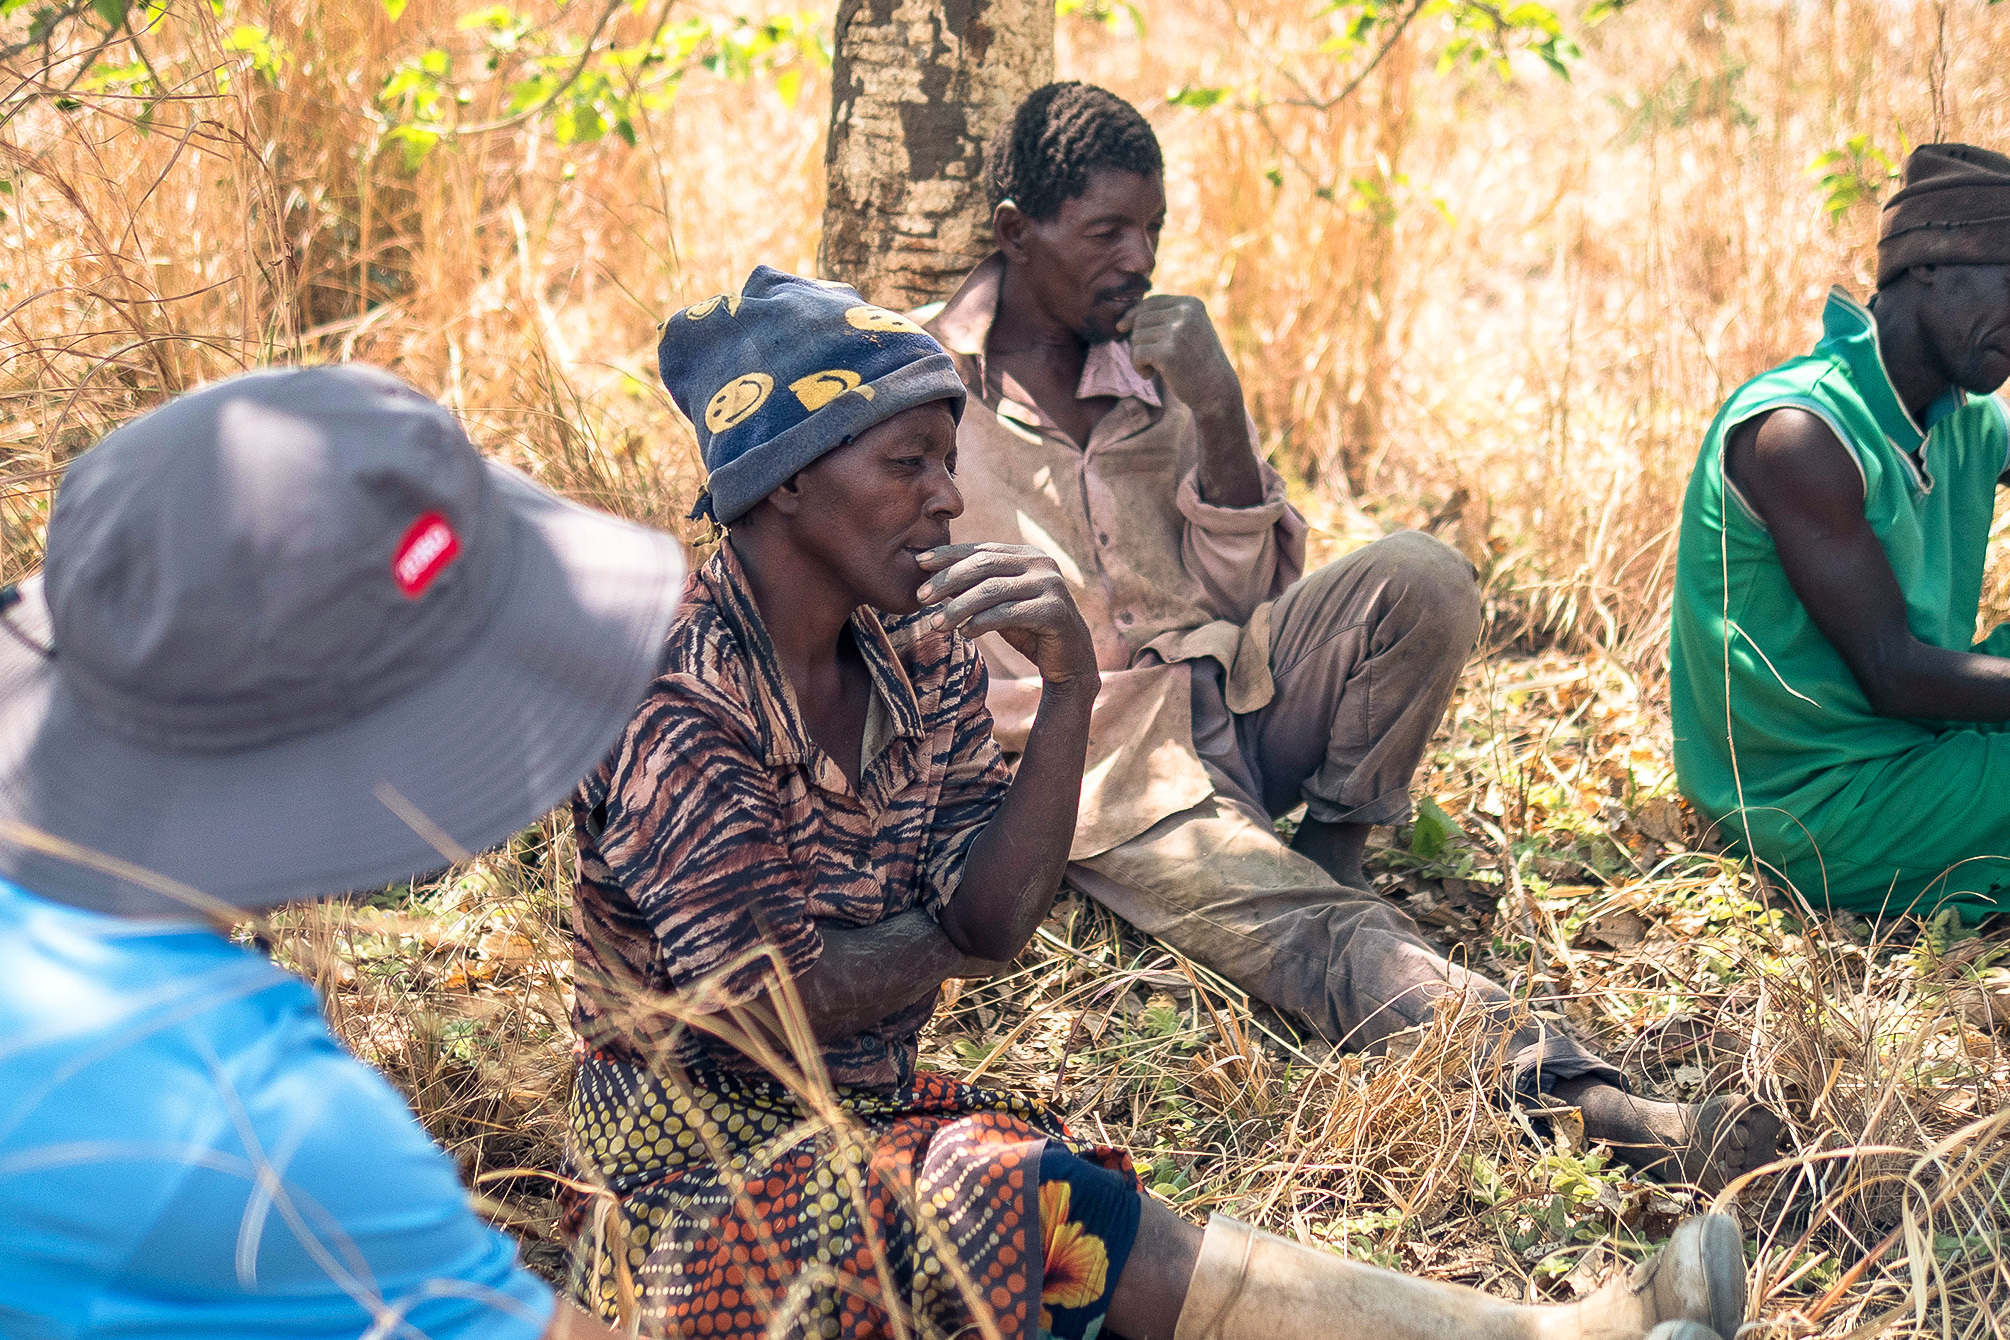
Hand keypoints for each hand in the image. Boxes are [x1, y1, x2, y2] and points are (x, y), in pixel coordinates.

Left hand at [915, 543, 1098, 687]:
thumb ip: (977, 588)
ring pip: (992, 590)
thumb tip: (933, 579)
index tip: (919, 562)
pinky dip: (981, 622)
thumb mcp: (1000, 604)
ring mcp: (1050, 585)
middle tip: (920, 597)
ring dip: (958, 607)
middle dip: (947, 579)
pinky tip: (964, 632)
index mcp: (1028, 555)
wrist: (1070, 661)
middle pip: (984, 565)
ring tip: (936, 623)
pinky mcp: (1053, 611)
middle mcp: (1041, 563)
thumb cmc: (1030, 629)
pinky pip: (1008, 613)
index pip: (981, 549)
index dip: (948, 554)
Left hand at [1116, 294, 1240, 408]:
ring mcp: (1178, 332)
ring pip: (1136, 337)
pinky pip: (1137, 354)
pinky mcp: (1168, 352)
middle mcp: (1186, 313)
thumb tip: (1121, 322)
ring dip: (1137, 356)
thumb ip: (1164, 321)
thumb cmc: (1197, 364)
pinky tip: (1150, 375)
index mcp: (1191, 304)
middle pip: (1141, 319)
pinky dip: (1138, 367)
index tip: (1121, 328)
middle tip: (1149, 360)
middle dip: (1138, 340)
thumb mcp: (1188, 332)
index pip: (1152, 302)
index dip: (1133, 314)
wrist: (1216, 391)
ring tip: (1153, 369)